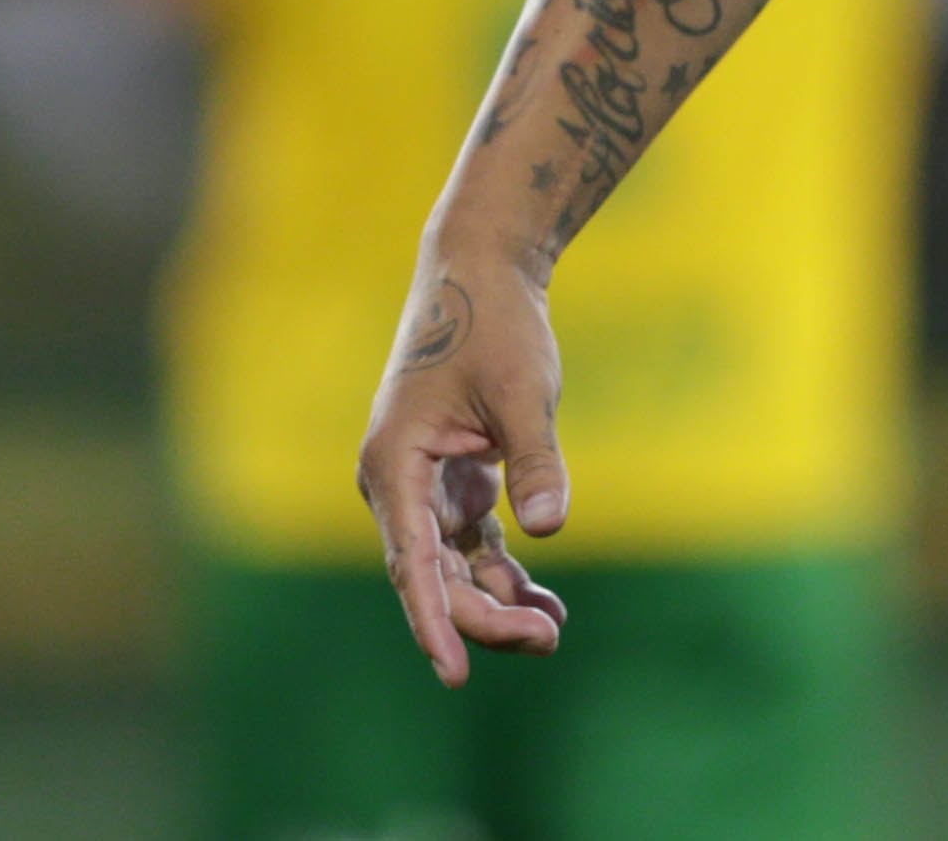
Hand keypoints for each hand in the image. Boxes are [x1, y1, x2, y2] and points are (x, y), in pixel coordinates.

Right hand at [358, 259, 571, 682]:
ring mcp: (423, 485)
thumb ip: (535, 458)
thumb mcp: (524, 390)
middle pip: (434, 574)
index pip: (412, 563)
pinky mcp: (452, 479)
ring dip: (497, 599)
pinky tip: (544, 600)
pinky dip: (505, 569)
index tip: (454, 672)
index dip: (435, 621)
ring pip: (453, 565)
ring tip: (552, 633)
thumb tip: (550, 527)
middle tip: (547, 641)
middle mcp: (397, 485)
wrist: (482, 273)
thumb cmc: (496, 325)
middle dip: (484, 615)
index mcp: (395, 465)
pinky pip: (473, 541)